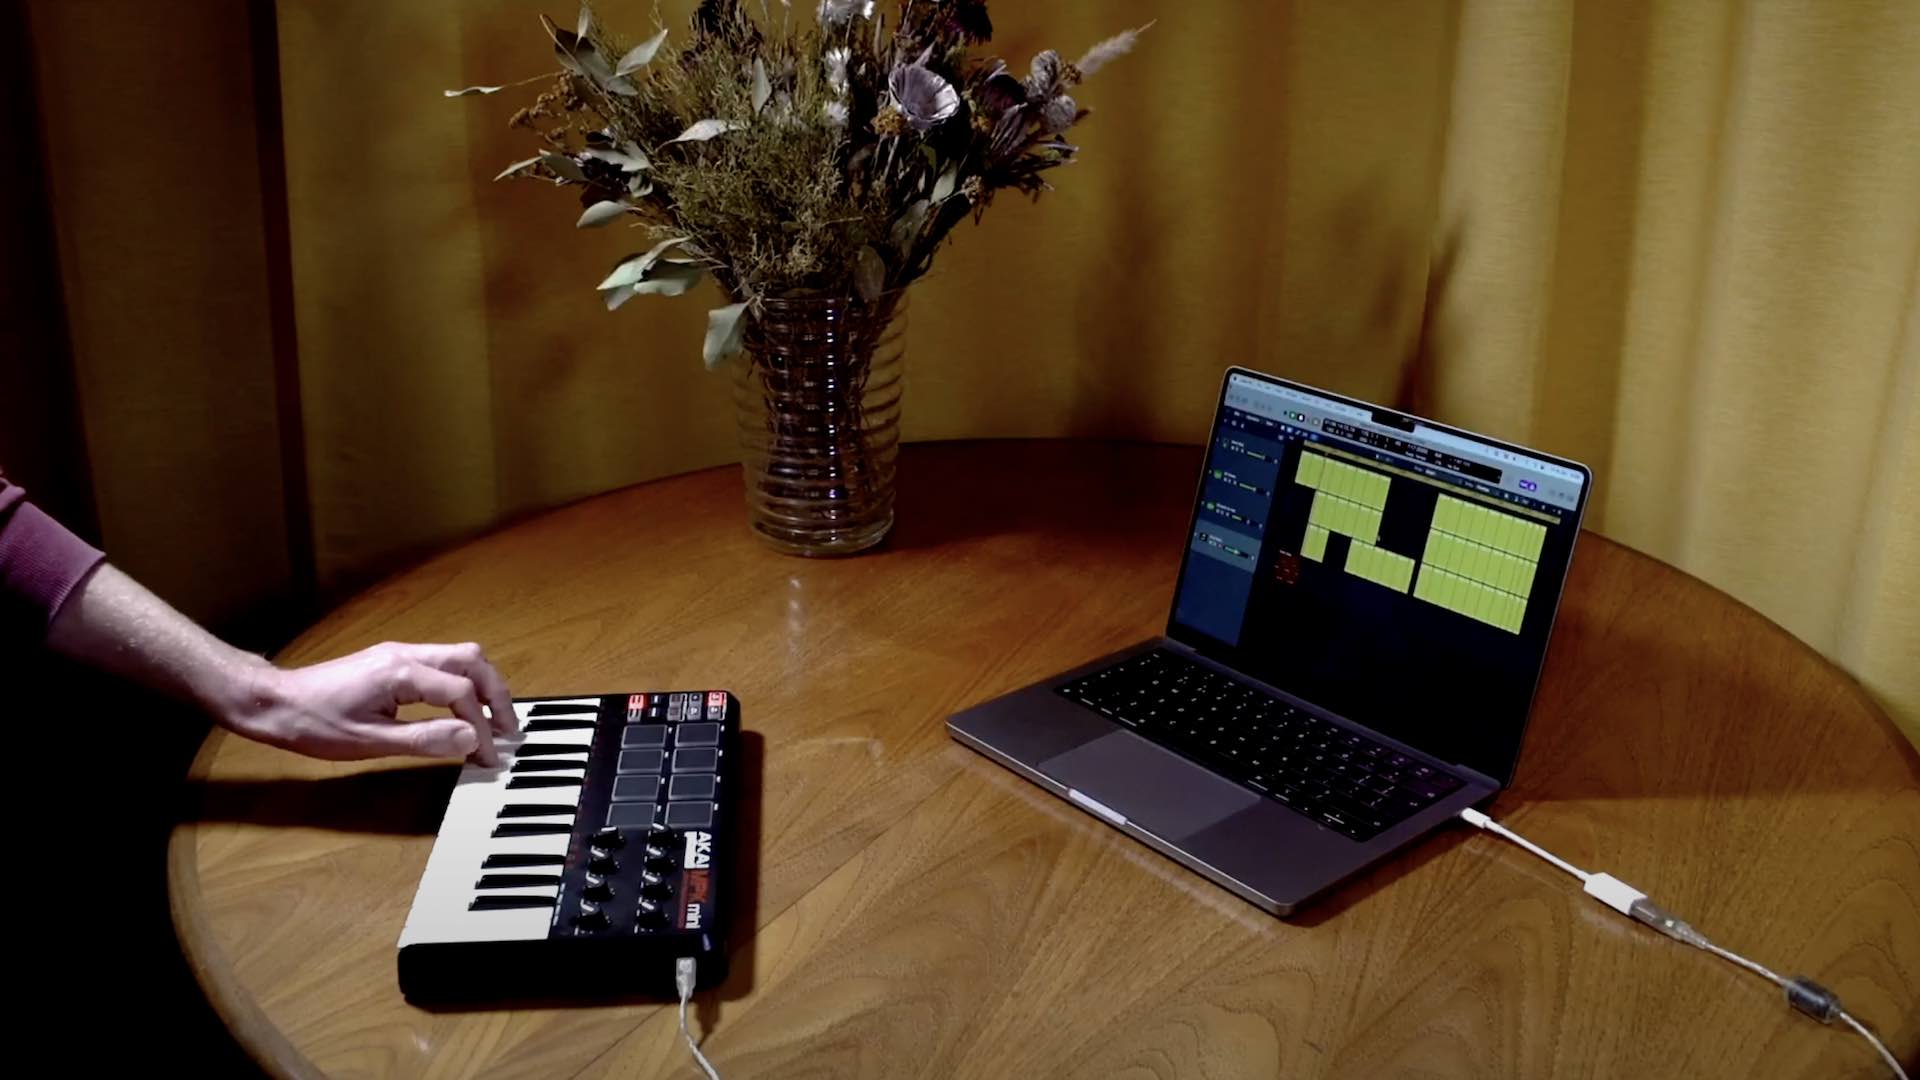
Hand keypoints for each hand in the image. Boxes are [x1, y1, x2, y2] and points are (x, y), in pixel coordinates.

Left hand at [224, 642, 518, 764]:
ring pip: (460, 657)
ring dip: (482, 687)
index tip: (488, 756)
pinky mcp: (392, 660)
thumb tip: (470, 740)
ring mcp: (399, 653)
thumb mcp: (369, 742)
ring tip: (491, 721)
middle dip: (496, 695)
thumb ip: (424, 740)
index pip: (461, 694)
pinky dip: (462, 684)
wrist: (274, 702)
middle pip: (472, 662)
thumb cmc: (313, 723)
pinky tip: (460, 710)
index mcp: (402, 672)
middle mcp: (406, 653)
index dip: (482, 726)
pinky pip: (442, 663)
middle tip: (507, 731)